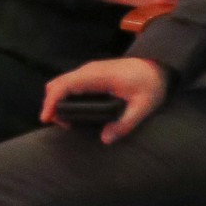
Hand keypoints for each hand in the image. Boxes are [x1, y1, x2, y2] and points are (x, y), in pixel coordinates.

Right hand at [41, 56, 168, 143]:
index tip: (47, 118)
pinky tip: (72, 111)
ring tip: (65, 121)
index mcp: (97, 76)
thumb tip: (105, 139)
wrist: (158, 66)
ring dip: (57, 101)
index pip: (65, 84)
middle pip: (57, 83)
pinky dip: (64, 97)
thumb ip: (125, 123)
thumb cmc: (151, 84)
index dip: (52, 101)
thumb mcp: (144, 106)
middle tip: (60, 125)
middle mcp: (88, 71)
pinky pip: (70, 84)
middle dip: (51, 103)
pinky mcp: (91, 75)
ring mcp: (89, 71)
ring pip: (62, 83)